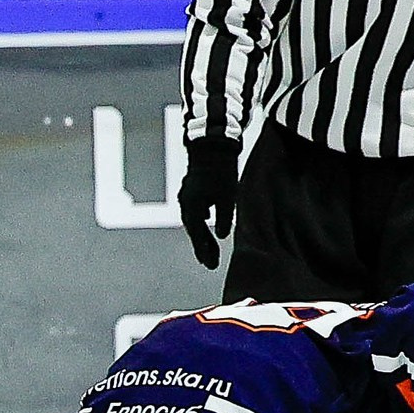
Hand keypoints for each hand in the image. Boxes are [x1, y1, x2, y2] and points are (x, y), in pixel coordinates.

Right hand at [178, 135, 241, 269]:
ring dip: (202, 237)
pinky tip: (207, 228)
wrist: (212, 148)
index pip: (197, 234)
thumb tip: (221, 235)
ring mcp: (187, 197)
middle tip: (210, 264)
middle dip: (202, 248)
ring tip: (209, 252)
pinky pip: (195, 213)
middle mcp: (186, 203)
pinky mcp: (192, 192)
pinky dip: (201, 224)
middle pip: (194, 231)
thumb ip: (224, 216)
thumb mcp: (227, 196)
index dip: (204, 250)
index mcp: (193, 206)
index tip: (210, 264)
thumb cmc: (221, 171)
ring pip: (194, 223)